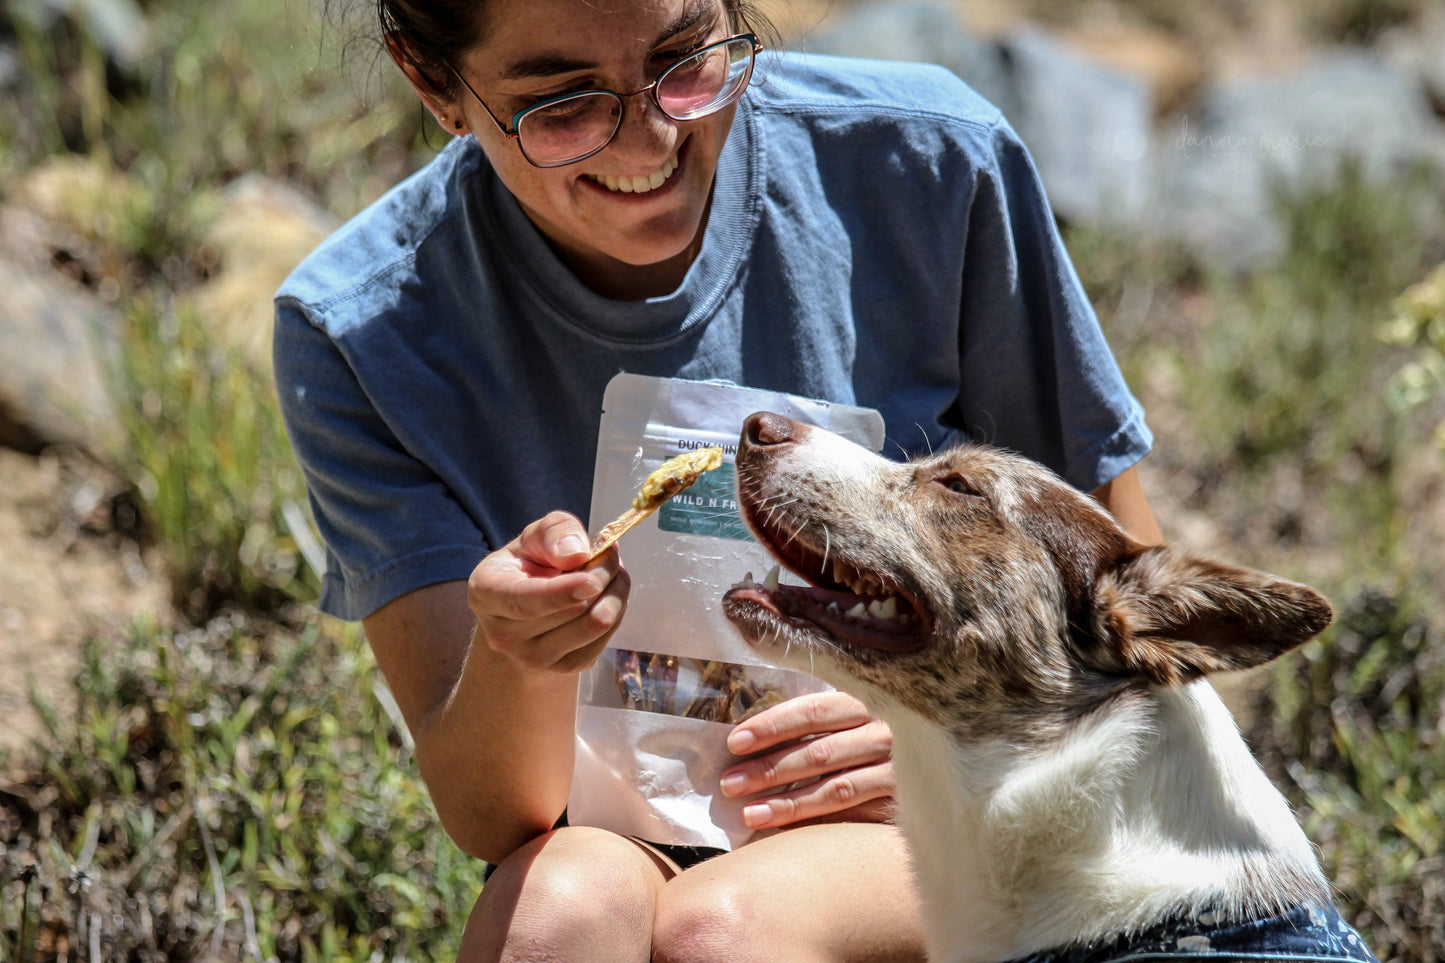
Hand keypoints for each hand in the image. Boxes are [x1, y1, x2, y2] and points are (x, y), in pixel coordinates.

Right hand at [467, 510, 629, 673]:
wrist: (529, 607)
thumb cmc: (529, 564)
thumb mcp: (534, 536)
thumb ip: (553, 532)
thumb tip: (576, 554)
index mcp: (487, 594)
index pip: (523, 601)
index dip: (561, 592)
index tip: (594, 581)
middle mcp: (503, 635)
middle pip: (570, 609)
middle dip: (602, 573)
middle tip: (611, 552)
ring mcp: (533, 658)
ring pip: (593, 625)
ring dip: (616, 591)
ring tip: (614, 570)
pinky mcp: (563, 669)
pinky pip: (604, 639)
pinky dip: (616, 610)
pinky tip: (608, 594)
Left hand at [718, 691, 895, 829]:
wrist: (938, 767)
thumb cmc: (876, 736)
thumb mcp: (854, 714)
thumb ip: (817, 719)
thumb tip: (751, 735)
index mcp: (868, 701)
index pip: (814, 710)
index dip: (773, 725)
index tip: (735, 742)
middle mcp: (886, 733)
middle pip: (819, 752)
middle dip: (770, 769)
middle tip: (730, 784)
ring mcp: (899, 770)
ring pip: (835, 789)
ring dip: (788, 804)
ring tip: (750, 814)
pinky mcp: (905, 804)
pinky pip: (856, 816)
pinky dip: (820, 824)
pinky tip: (788, 832)